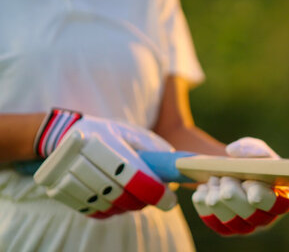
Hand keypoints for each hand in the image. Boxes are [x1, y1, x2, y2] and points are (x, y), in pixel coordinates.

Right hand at [32, 109, 177, 218]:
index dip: (151, 190)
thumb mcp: (130, 131)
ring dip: (126, 207)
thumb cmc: (107, 133)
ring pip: (105, 205)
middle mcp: (76, 156)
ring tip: (137, 198)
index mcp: (97, 139)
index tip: (169, 199)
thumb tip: (177, 165)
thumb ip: (153, 147)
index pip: (129, 173)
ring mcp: (62, 175)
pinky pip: (90, 210)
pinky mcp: (57, 189)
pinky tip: (119, 203)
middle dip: (142, 201)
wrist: (64, 134)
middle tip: (157, 199)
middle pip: (117, 194)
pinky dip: (110, 211)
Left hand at [192, 137, 288, 234]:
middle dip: (235, 196)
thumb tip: (232, 151)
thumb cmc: (253, 162)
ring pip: (233, 223)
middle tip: (224, 178)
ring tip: (212, 180)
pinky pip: (215, 224)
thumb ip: (251, 148)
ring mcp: (248, 225)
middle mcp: (268, 216)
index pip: (280, 203)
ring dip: (219, 200)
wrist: (235, 173)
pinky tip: (202, 190)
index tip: (248, 183)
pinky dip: (205, 206)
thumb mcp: (256, 150)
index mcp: (285, 195)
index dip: (264, 196)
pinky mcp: (228, 229)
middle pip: (254, 216)